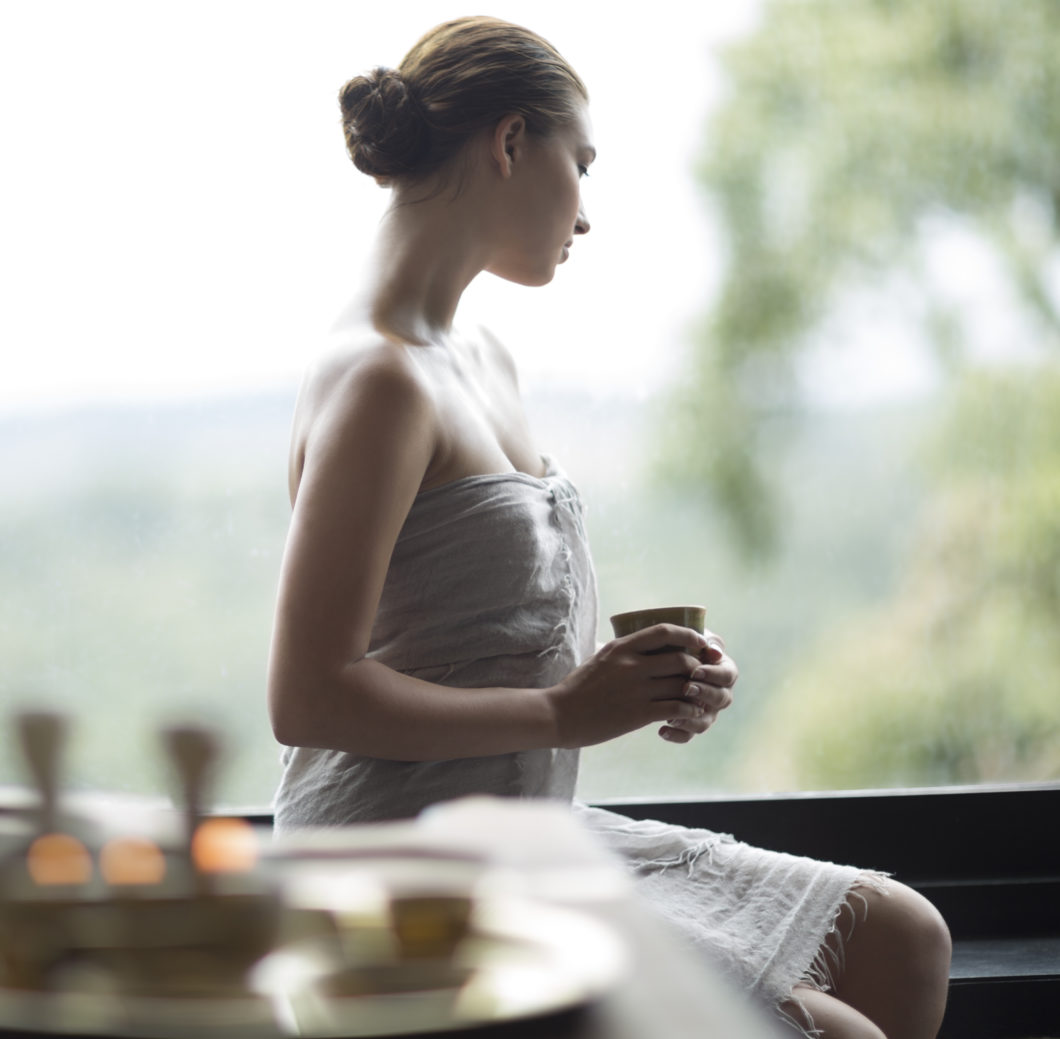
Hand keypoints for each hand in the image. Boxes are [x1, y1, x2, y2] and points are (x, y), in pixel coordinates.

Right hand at [546, 623, 712, 748]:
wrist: (560, 714)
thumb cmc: (578, 687)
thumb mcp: (600, 658)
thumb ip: (623, 652)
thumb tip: (643, 647)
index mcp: (622, 647)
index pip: (664, 631)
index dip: (689, 635)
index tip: (700, 642)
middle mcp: (632, 664)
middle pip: (681, 659)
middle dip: (698, 667)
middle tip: (703, 674)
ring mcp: (636, 689)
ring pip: (682, 684)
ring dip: (697, 691)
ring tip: (701, 696)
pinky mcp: (638, 713)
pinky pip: (676, 708)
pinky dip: (689, 710)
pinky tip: (690, 713)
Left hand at [658, 632, 737, 743]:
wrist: (652, 662)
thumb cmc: (674, 644)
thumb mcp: (685, 637)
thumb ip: (700, 639)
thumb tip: (713, 650)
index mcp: (722, 670)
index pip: (728, 675)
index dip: (714, 674)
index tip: (695, 671)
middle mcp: (718, 693)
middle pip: (722, 699)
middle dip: (704, 694)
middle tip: (686, 688)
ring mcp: (706, 710)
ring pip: (706, 721)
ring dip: (691, 719)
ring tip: (671, 715)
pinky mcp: (690, 724)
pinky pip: (688, 735)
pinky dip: (677, 735)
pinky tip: (661, 730)